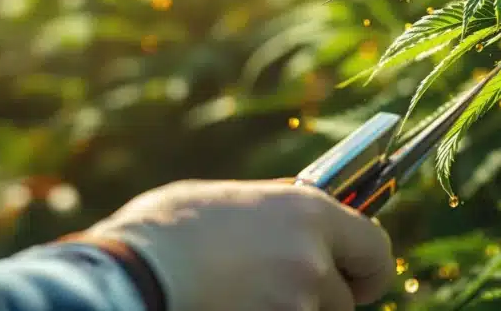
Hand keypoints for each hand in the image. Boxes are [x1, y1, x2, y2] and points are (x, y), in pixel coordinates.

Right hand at [83, 180, 394, 310]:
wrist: (124, 275)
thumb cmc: (164, 232)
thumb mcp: (228, 202)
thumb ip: (273, 213)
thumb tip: (294, 223)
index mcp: (308, 214)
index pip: (376, 249)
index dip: (365, 267)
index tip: (351, 275)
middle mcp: (312, 262)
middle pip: (344, 300)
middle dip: (320, 300)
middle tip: (281, 293)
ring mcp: (294, 307)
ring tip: (240, 299)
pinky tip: (228, 310)